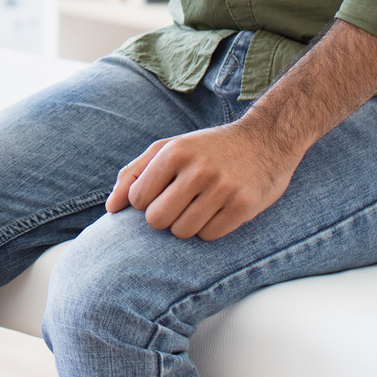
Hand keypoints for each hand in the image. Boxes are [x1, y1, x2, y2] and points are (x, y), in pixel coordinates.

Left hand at [106, 121, 299, 241]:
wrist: (265, 140)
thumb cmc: (207, 148)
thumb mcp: (168, 149)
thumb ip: (134, 174)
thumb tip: (111, 209)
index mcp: (174, 152)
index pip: (138, 199)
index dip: (146, 201)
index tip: (162, 192)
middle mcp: (198, 169)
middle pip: (157, 220)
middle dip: (164, 217)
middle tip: (181, 202)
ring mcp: (222, 189)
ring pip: (182, 232)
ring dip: (187, 225)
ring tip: (200, 205)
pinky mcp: (243, 206)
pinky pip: (209, 236)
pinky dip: (210, 229)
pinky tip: (219, 210)